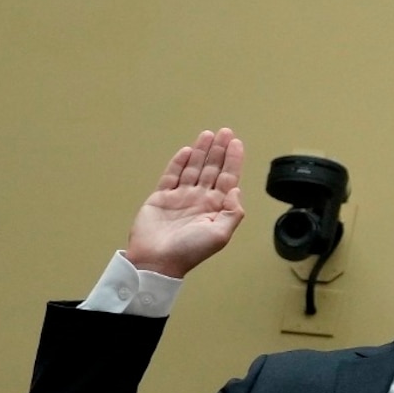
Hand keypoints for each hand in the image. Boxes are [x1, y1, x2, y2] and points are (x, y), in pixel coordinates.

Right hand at [124, 129, 247, 278]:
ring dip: (201, 152)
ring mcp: (180, 198)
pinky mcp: (161, 198)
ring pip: (193, 169)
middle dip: (219, 150)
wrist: (157, 261)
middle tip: (225, 132)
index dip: (233, 160)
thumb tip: (237, 189)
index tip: (237, 143)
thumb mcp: (220, 235)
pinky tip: (187, 150)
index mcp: (215, 208)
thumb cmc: (189, 252)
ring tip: (208, 134)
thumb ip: (232, 212)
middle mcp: (199, 200)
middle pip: (212, 169)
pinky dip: (178, 163)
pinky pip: (171, 176)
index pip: (227, 178)